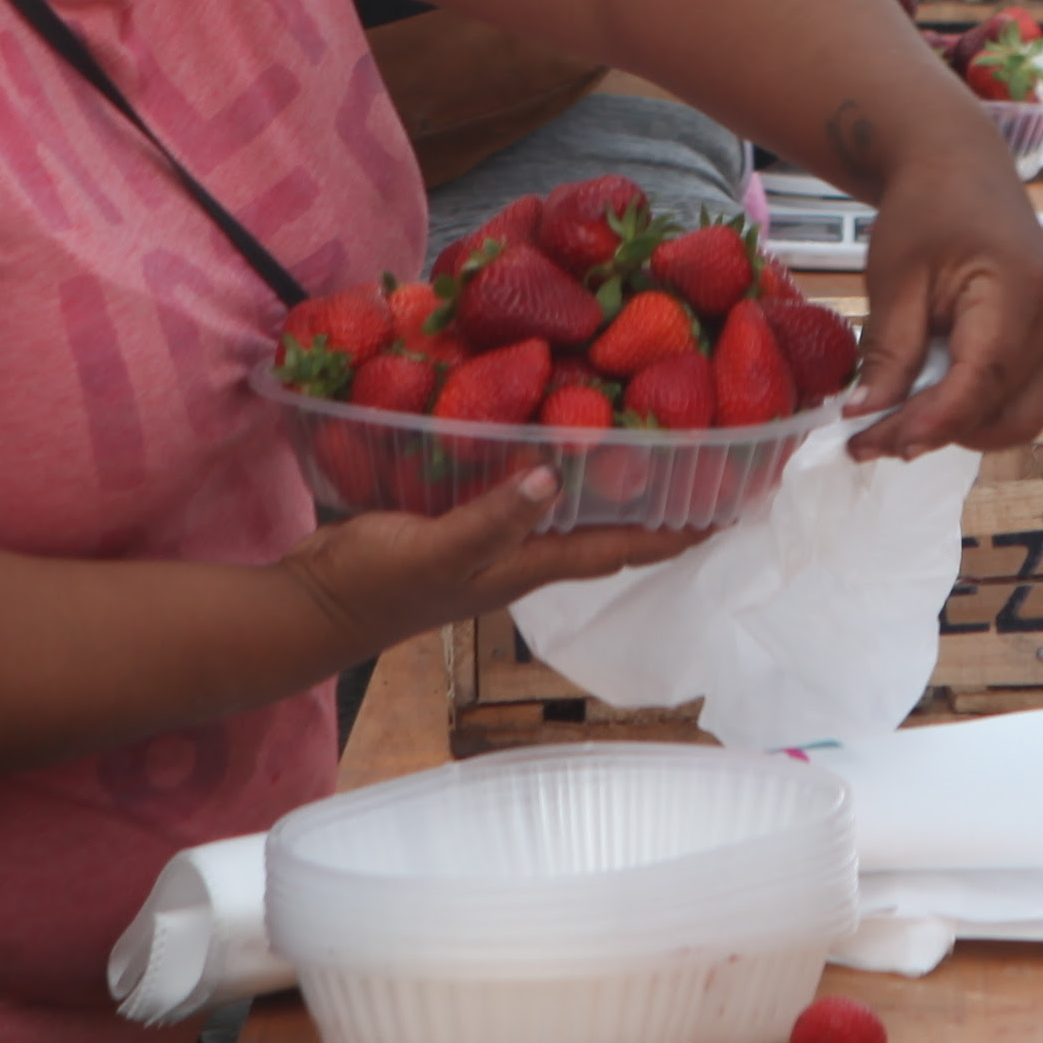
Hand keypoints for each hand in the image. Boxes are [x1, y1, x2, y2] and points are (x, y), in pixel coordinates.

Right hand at [286, 465, 708, 647]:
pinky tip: (540, 435)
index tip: (732, 508)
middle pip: (604, 530)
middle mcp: (518, 557)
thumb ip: (494, 518)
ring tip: (640, 437)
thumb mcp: (436, 549)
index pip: (618, 548)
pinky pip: (517, 491)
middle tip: (702, 461)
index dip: (675, 532)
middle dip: (656, 503)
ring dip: (604, 484)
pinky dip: (542, 468)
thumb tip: (556, 476)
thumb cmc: (373, 585)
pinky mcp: (454, 522)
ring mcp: (486, 542)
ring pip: (564, 509)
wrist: (310, 606)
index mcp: (524, 567)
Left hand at [842, 144, 1042, 462]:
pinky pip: (1018, 397)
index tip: (874, 442)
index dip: (932, 422)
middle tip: (872, 436)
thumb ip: (888, 351)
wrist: (961, 168)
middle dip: (943, 434)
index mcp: (1018, 292)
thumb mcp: (895, 275)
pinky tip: (926, 397)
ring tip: (897, 417)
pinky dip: (973, 410)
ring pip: (1019, 417)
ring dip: (960, 429)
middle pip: (1009, 413)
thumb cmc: (928, 209)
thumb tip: (866, 416)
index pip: (983, 381)